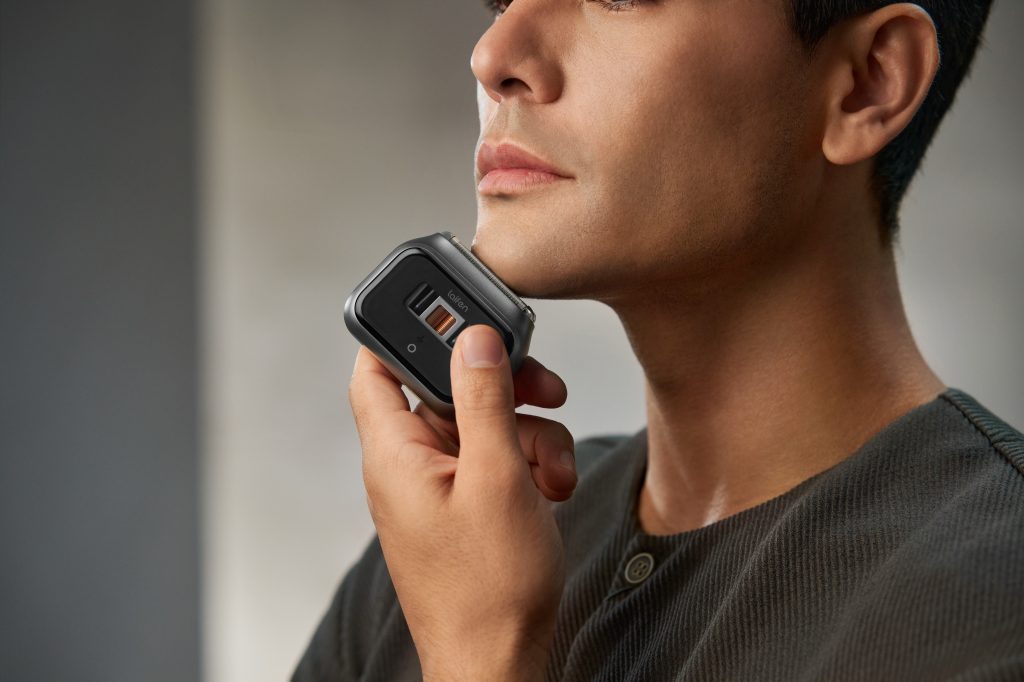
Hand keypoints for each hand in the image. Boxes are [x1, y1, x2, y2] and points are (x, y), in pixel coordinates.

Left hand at [349, 325, 574, 680]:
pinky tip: (550, 491)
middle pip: (446, 390)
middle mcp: (409, 466)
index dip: (405, 330)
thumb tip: (474, 339)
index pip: (375, 366)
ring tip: (552, 474)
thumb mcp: (497, 478)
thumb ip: (483, 400)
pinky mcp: (465, 505)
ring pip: (481, 424)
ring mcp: (438, 487)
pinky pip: (493, 460)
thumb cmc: (488, 591)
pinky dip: (528, 466)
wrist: (499, 662)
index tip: (451, 311)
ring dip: (528, 435)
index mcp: (395, 455)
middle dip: (501, 388)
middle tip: (542, 390)